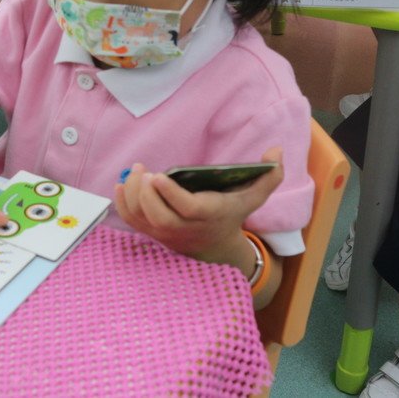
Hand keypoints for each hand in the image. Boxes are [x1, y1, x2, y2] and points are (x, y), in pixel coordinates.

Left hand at [115, 147, 284, 260]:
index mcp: (207, 215)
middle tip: (144, 170)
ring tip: (135, 171)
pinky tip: (123, 184)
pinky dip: (122, 203)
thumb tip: (277, 151)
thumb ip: (269, 177)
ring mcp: (164, 232)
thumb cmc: (230, 214)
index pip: (186, 209)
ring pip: (141, 218)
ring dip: (132, 194)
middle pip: (158, 216)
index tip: (159, 175)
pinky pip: (131, 220)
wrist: (214, 246)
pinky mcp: (151, 232)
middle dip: (146, 193)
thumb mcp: (252, 198)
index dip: (170, 194)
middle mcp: (183, 227)